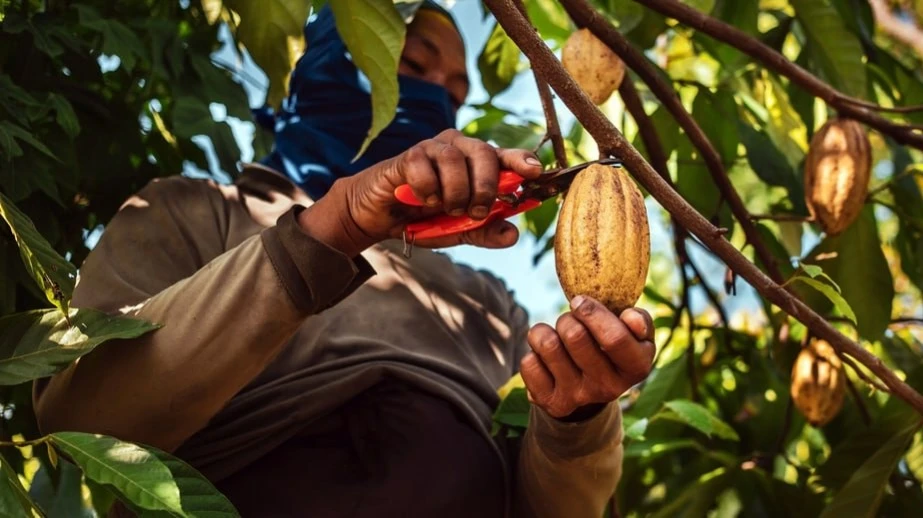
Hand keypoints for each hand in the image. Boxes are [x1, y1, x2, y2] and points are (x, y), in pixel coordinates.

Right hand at [298, 129, 543, 255]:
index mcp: (477, 164)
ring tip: (445, 208)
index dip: (521, 160)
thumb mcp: (458, 231)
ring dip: (454, 192)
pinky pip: (425, 166)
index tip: (535, 171)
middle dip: (484, 187)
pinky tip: (421, 199)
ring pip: (455, 160)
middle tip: (474, 211)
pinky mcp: (409, 154)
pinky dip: (427, 189)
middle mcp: (459, 148)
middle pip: (485, 153)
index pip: (505, 156)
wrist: (380, 219)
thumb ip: (484, 231)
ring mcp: (433, 148)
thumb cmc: (423, 219)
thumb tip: (513, 234)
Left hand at [520, 295, 655, 420]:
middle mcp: (610, 388)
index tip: (579, 301)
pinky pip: (529, 364)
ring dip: (545, 332)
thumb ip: (639, 321)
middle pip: (574, 336)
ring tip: (555, 337)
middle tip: (569, 321)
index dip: (592, 312)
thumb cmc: (611, 348)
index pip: (614, 338)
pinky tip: (546, 359)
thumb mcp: (634, 336)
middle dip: (566, 318)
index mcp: (636, 368)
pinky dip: (533, 352)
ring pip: (548, 345)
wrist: (591, 388)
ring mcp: (579, 398)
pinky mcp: (552, 403)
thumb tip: (630, 317)